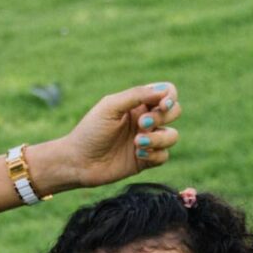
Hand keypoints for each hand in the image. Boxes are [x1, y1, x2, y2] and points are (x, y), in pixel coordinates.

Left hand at [32, 83, 179, 194]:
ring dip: (158, 138)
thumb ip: (136, 95)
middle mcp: (145, 120)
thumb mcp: (110, 107)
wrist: (78, 162)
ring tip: (137, 143)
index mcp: (137, 104)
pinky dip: (154, 154)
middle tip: (141, 124)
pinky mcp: (146, 160)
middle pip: (175, 112)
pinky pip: (164, 156)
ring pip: (172, 136)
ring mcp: (147, 140)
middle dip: (162, 117)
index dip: (170, 97)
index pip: (167, 92)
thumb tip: (164, 90)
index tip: (161, 105)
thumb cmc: (90, 131)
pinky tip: (138, 154)